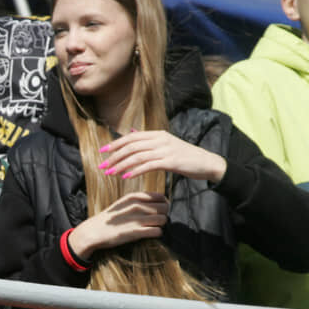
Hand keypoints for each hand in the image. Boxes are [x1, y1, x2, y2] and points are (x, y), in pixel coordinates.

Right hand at [68, 191, 167, 258]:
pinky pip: (157, 232)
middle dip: (163, 214)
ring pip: (163, 219)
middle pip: (165, 208)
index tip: (158, 210)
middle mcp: (137, 206)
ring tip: (153, 227)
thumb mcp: (123, 203)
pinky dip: (157, 233)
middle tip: (157, 220)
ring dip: (161, 224)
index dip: (163, 204)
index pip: (161, 197)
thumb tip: (156, 202)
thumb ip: (138, 200)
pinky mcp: (136, 233)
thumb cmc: (110, 218)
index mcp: (134, 197)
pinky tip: (151, 234)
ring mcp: (137, 219)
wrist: (94, 231)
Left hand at [98, 130, 226, 182]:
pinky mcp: (172, 161)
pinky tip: (126, 176)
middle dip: (114, 157)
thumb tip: (131, 132)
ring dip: (121, 165)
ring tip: (110, 173)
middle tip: (102, 167)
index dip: (115, 144)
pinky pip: (149, 165)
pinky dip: (136, 170)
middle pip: (131, 146)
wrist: (207, 163)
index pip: (131, 137)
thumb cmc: (185, 156)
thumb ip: (148, 140)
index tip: (102, 152)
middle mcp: (160, 139)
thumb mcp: (166, 144)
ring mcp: (166, 150)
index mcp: (157, 134)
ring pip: (137, 156)